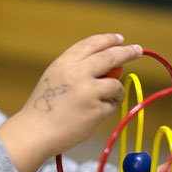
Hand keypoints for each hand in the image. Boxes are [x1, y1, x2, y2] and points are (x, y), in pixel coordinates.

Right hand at [0, 33, 142, 171]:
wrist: (35, 132)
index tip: (119, 39)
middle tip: (137, 50)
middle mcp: (77, 73)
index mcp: (64, 63)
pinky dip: (106, 110)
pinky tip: (92, 115)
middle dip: (127, 52)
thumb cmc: (44, 107)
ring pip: (115, 85)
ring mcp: (88, 91)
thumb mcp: (54, 77)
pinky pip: (112, 106)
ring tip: (104, 101)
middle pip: (110, 57)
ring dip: (115, 92)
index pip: (92, 44)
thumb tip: (110, 65)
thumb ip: (77, 68)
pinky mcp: (96, 110)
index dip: (108, 40)